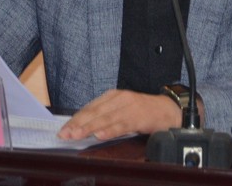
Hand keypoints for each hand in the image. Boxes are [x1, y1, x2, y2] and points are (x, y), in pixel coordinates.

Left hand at [57, 89, 180, 140]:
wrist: (168, 110)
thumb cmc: (143, 111)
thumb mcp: (121, 109)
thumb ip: (105, 115)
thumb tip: (83, 127)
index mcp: (112, 96)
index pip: (89, 108)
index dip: (75, 119)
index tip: (63, 129)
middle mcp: (119, 99)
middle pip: (94, 112)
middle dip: (77, 124)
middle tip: (64, 134)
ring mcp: (129, 107)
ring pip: (105, 118)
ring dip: (88, 128)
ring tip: (76, 135)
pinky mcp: (138, 117)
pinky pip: (121, 125)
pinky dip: (109, 130)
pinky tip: (99, 135)